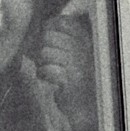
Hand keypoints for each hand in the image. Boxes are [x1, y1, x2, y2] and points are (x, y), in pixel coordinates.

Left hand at [36, 13, 97, 130]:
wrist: (88, 108)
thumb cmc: (79, 81)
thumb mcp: (77, 55)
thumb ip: (63, 41)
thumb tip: (41, 28)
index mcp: (87, 40)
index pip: (64, 22)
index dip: (49, 27)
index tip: (45, 36)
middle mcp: (84, 50)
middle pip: (49, 36)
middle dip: (40, 47)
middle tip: (43, 59)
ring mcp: (78, 64)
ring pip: (45, 53)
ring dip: (41, 63)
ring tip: (47, 70)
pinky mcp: (70, 80)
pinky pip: (46, 69)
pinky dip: (43, 74)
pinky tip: (48, 79)